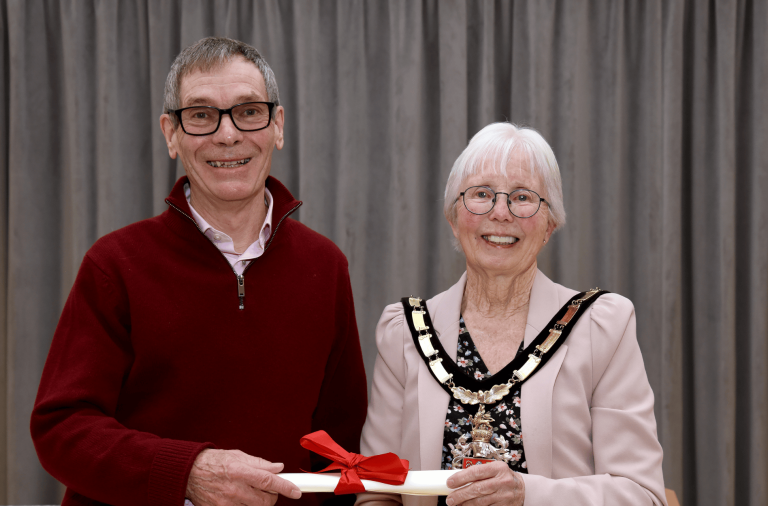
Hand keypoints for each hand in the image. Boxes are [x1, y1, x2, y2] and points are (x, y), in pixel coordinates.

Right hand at [186, 449, 301, 505]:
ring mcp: (227, 503)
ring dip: (259, 502)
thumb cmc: (212, 462)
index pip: (269, 480)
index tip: (296, 491)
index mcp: (240, 471)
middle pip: (266, 500)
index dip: (285, 487)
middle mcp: (234, 489)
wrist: (188, 473)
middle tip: (267, 488)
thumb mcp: (238, 456)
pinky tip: (240, 498)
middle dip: (271, 495)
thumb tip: (278, 467)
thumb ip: (260, 463)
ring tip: (250, 491)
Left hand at [445, 462, 524, 505]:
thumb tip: (458, 478)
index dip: (461, 478)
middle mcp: (502, 481)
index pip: (476, 472)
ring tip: (456, 504)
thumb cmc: (504, 478)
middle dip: (461, 494)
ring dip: (466, 504)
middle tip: (450, 498)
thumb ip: (479, 473)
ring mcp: (504, 495)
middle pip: (477, 488)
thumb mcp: (494, 469)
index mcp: (498, 468)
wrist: (522, 489)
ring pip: (480, 501)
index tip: (450, 482)